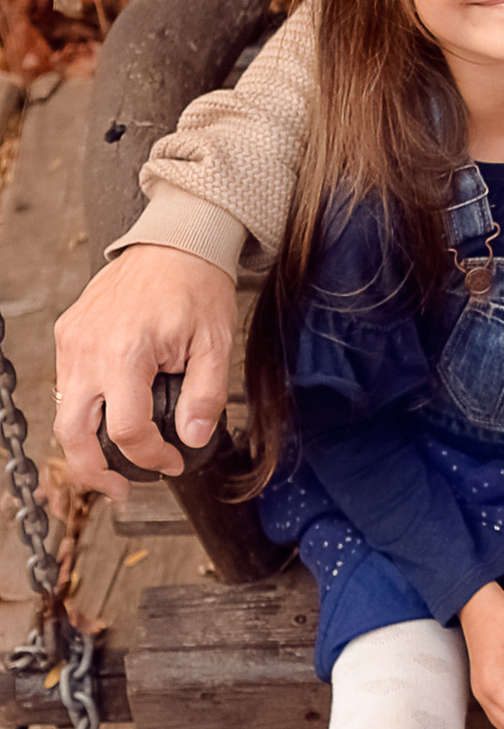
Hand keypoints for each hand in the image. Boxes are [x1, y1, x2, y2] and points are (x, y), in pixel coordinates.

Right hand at [53, 243, 236, 489]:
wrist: (175, 240)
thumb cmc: (196, 285)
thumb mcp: (216, 343)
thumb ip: (206, 396)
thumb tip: (193, 438)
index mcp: (126, 352)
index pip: (126, 431)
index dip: (150, 457)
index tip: (172, 461)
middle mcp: (88, 348)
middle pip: (72, 434)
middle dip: (94, 472)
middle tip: (120, 488)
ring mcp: (71, 340)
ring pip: (63, 413)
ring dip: (84, 443)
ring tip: (113, 461)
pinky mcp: (67, 333)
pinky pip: (66, 385)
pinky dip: (83, 410)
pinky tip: (108, 417)